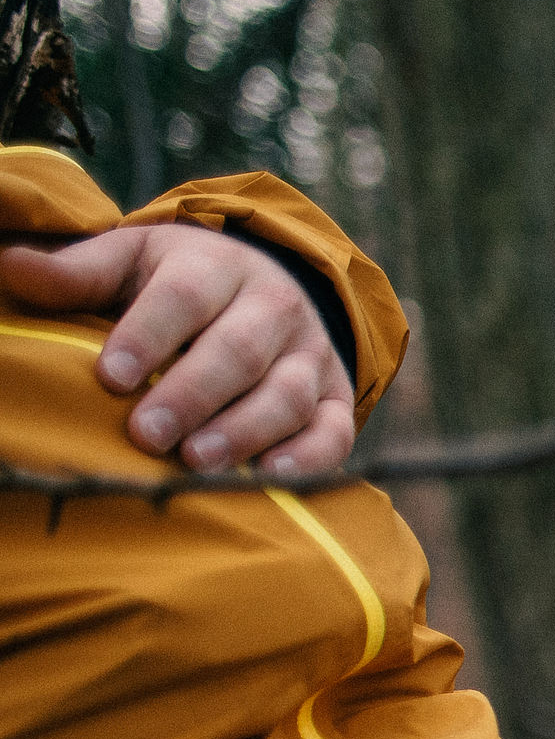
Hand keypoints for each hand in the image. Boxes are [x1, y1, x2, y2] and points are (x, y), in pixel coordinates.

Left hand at [0, 223, 355, 474]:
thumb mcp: (132, 262)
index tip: (109, 377)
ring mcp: (311, 355)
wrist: (273, 285)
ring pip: (287, 393)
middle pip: (238, 350)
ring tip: (198, 461)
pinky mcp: (336, 398)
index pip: (185, 297)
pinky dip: (310, 456)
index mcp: (216, 267)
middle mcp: (274, 307)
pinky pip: (334, 430)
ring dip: (245, 430)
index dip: (148, 336)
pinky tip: (270, 476)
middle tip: (145, 435)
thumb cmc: (181, 283)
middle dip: (192, 395)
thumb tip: (7, 265)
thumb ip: (76, 273)